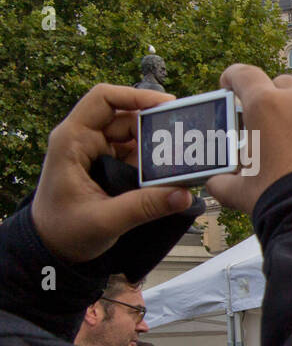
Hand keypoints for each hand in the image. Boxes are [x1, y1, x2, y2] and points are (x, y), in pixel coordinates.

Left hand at [30, 84, 191, 263]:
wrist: (52, 249)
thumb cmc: (64, 232)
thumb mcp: (105, 220)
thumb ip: (144, 207)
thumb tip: (184, 195)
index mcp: (72, 141)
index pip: (103, 99)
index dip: (135, 96)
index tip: (167, 105)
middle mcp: (85, 141)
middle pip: (127, 118)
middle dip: (156, 127)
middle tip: (185, 139)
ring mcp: (98, 153)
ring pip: (135, 137)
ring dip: (158, 147)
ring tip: (183, 159)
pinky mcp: (109, 167)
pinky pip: (137, 156)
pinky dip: (155, 163)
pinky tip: (171, 173)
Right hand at [205, 65, 291, 214]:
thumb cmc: (282, 197)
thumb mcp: (241, 190)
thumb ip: (222, 181)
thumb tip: (216, 183)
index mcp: (267, 105)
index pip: (244, 75)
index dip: (232, 77)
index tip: (227, 85)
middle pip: (279, 85)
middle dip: (268, 97)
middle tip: (258, 119)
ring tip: (283, 140)